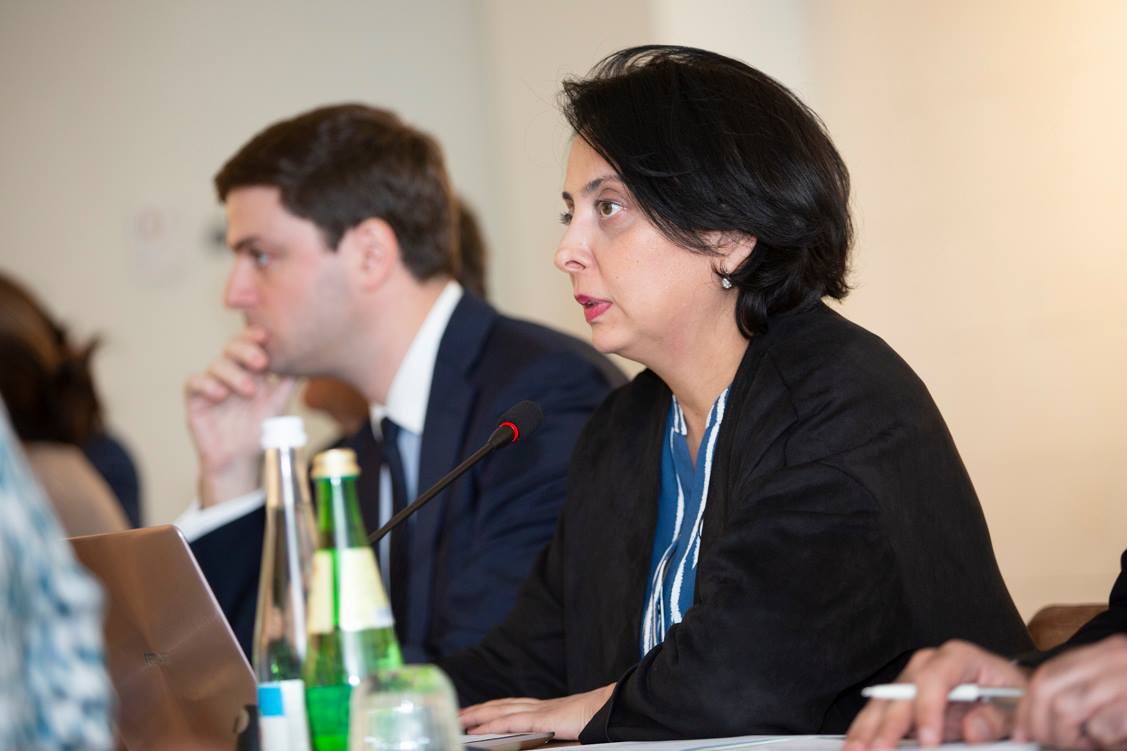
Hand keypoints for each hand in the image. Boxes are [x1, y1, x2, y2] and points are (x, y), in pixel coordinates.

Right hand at [184, 326, 294, 506]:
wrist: (241, 460)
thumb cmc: (260, 431)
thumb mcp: (278, 405)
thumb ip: (287, 383)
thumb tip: (304, 362)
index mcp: (250, 371)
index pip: (249, 344)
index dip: (254, 336)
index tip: (266, 338)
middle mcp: (230, 373)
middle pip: (231, 348)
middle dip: (246, 351)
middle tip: (261, 363)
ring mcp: (212, 384)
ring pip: (216, 364)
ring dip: (233, 374)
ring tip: (249, 391)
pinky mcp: (196, 400)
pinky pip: (193, 382)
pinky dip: (206, 384)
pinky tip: (220, 395)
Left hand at [459, 684, 613, 740]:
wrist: (615, 709)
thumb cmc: (598, 720)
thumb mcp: (570, 730)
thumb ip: (552, 735)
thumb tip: (537, 744)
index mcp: (545, 710)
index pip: (510, 707)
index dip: (490, 709)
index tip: (472, 714)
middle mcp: (539, 707)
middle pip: (500, 705)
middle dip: (476, 710)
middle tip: (455, 714)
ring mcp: (541, 711)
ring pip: (501, 710)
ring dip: (478, 715)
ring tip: (458, 720)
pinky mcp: (545, 719)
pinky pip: (514, 721)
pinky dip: (494, 723)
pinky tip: (479, 728)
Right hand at [845, 640, 1026, 750]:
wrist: (1007, 698)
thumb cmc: (1010, 700)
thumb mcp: (1016, 709)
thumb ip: (997, 719)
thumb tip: (972, 729)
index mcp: (959, 658)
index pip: (935, 678)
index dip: (928, 709)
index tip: (929, 741)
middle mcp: (929, 664)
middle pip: (902, 690)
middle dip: (890, 723)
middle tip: (882, 749)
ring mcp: (912, 680)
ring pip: (883, 702)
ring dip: (868, 728)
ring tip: (855, 750)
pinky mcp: (903, 700)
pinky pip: (880, 713)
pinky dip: (866, 731)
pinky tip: (855, 745)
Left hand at [1015, 634, 1126, 750]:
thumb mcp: (1116, 684)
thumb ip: (1082, 691)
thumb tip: (1041, 719)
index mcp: (1103, 654)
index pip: (1047, 673)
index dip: (1028, 705)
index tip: (1022, 728)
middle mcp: (1111, 659)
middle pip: (1046, 687)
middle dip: (1038, 721)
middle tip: (1049, 741)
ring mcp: (1123, 679)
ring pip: (1065, 707)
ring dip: (1069, 736)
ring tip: (1089, 744)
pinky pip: (1101, 728)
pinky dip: (1102, 742)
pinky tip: (1115, 742)